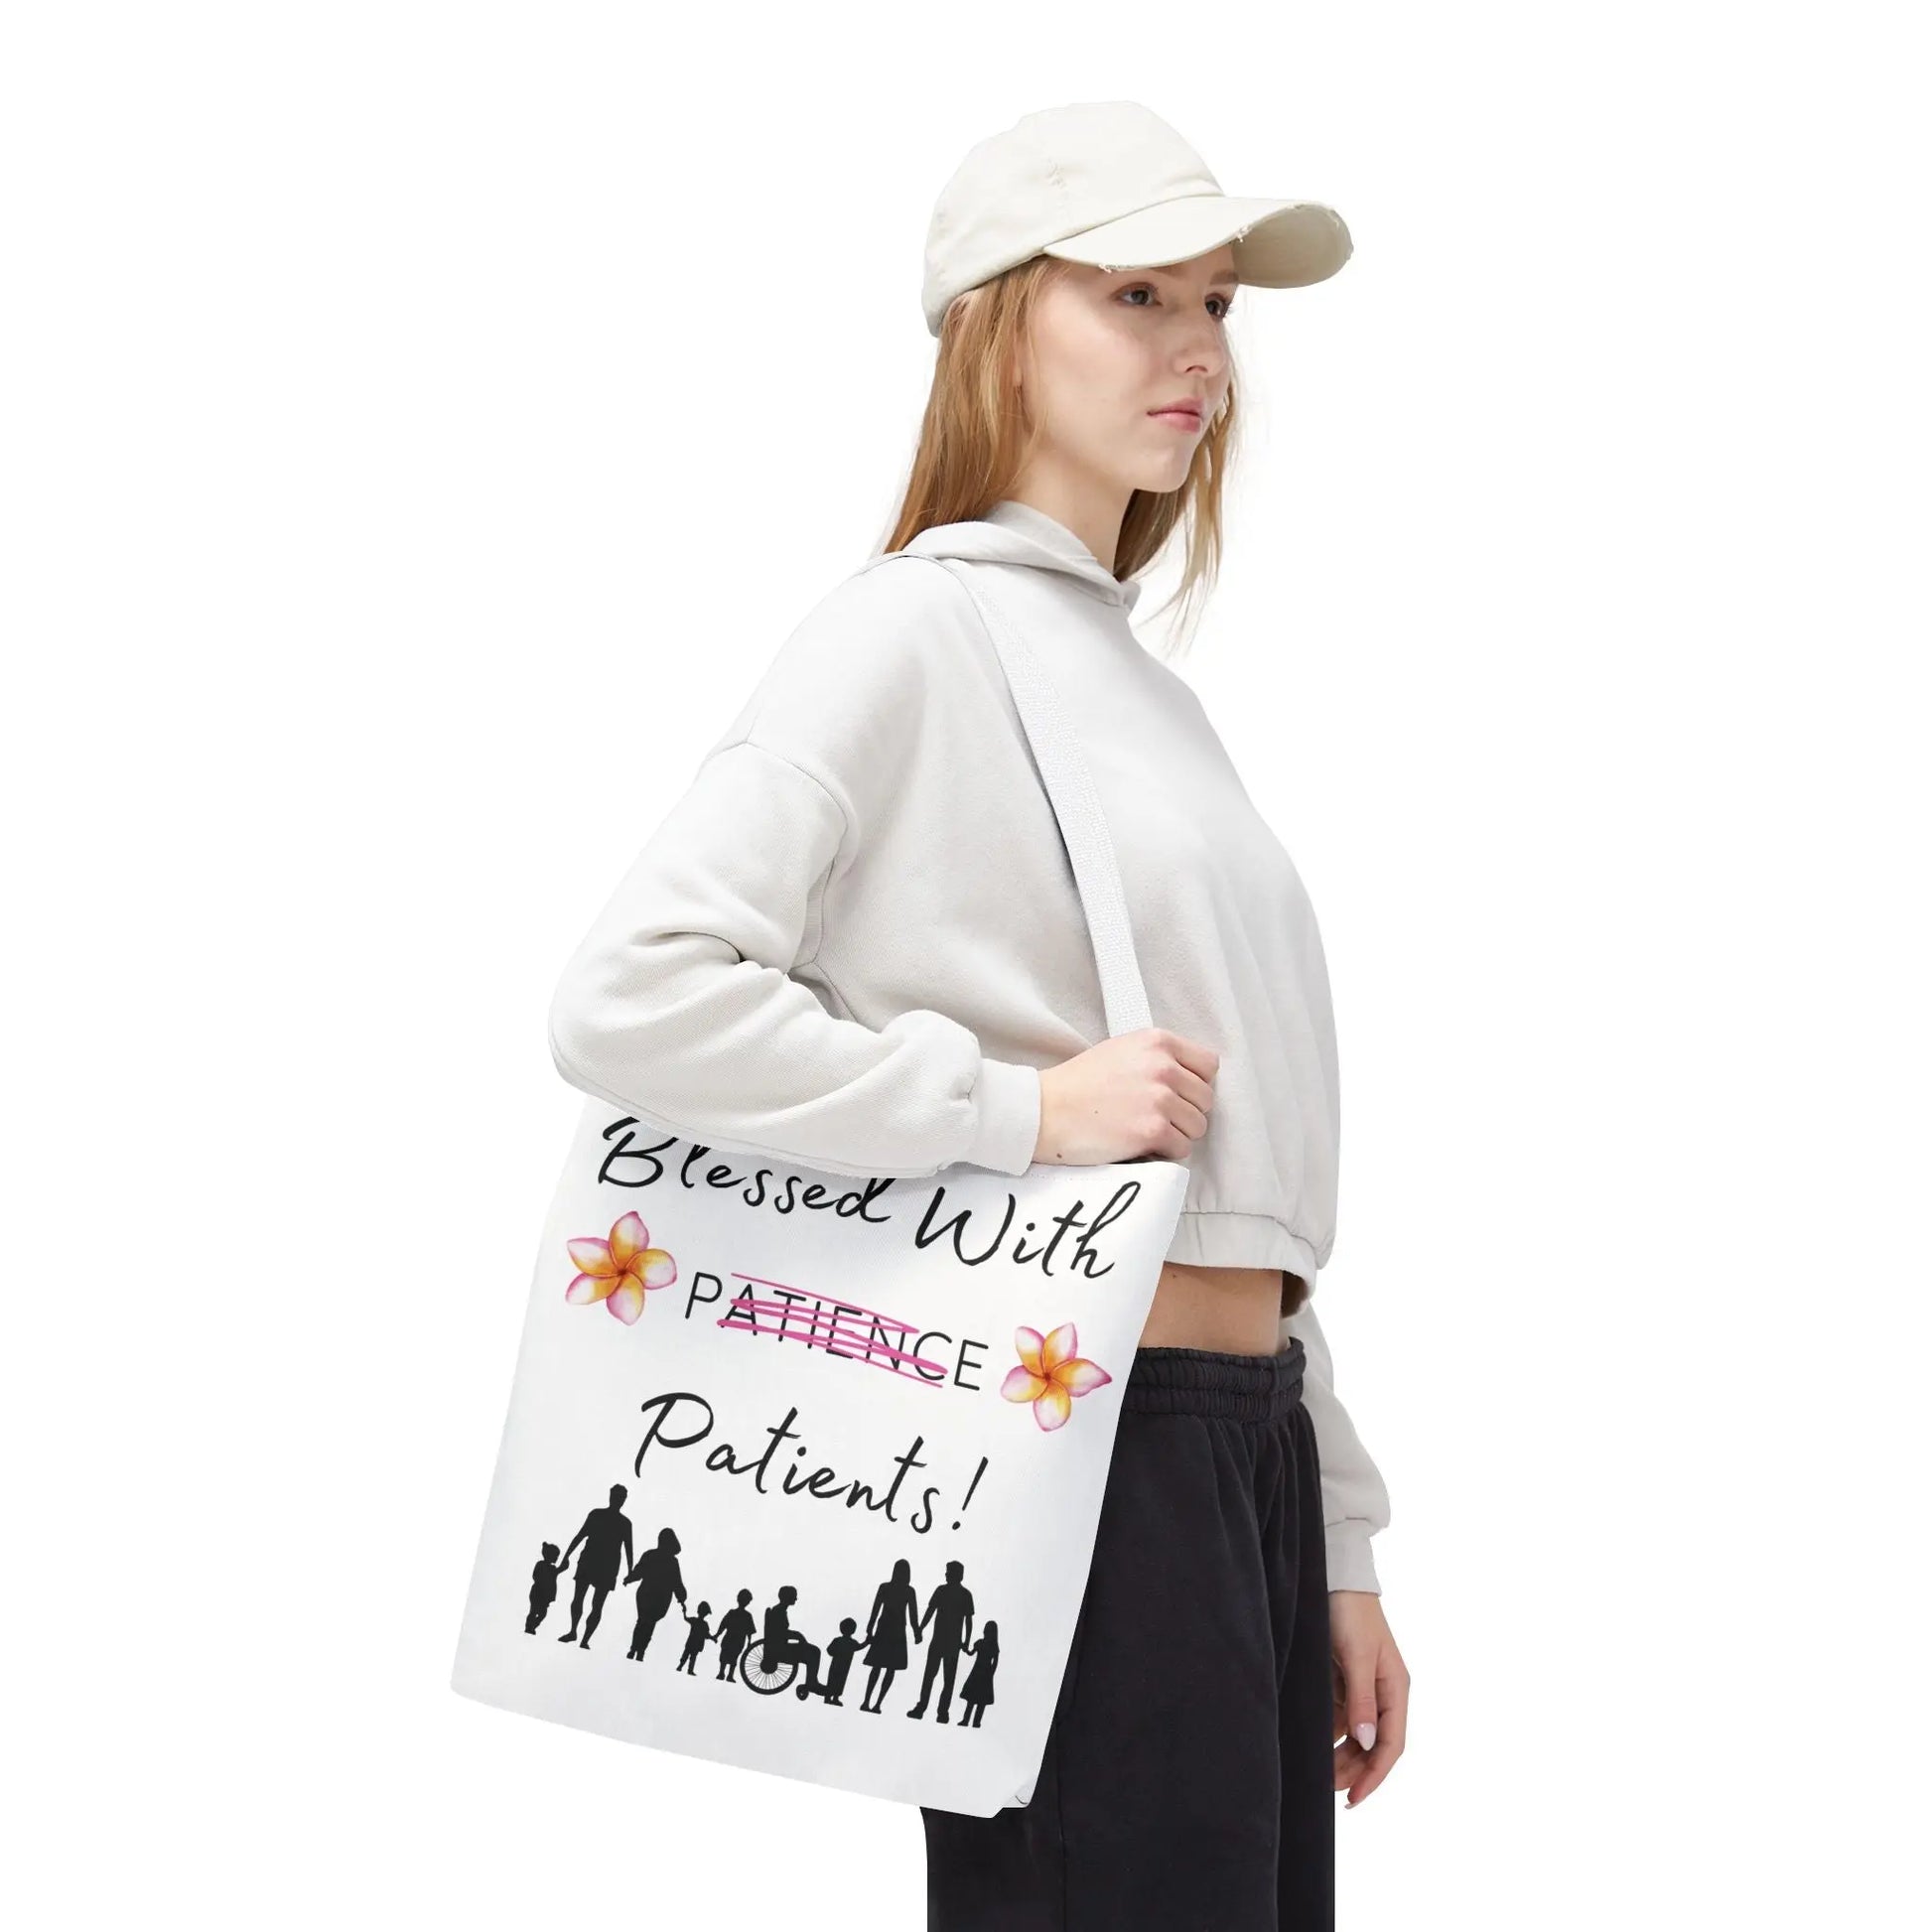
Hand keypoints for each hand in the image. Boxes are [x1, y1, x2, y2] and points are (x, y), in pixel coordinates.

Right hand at [1035, 1027, 1218, 1165]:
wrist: (1045, 1111)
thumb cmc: (1077, 1084)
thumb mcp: (1121, 1051)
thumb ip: (1156, 1058)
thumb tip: (1188, 1080)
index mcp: (1157, 1042)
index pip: (1208, 1064)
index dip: (1195, 1083)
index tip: (1178, 1094)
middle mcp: (1164, 1067)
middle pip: (1205, 1099)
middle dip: (1185, 1112)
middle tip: (1156, 1118)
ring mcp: (1160, 1099)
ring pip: (1198, 1126)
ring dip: (1177, 1134)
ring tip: (1146, 1131)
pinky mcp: (1153, 1131)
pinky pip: (1182, 1148)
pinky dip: (1165, 1152)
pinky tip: (1141, 1145)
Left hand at [1330, 1591, 1407, 1806]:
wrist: (1334, 1578)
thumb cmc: (1351, 1612)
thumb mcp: (1358, 1656)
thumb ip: (1362, 1699)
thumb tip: (1368, 1743)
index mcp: (1395, 1688)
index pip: (1391, 1743)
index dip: (1375, 1774)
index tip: (1354, 1798)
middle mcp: (1382, 1692)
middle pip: (1373, 1745)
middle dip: (1354, 1769)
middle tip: (1328, 1788)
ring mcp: (1362, 1687)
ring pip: (1355, 1735)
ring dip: (1341, 1755)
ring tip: (1319, 1773)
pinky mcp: (1343, 1680)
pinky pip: (1339, 1717)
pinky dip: (1329, 1734)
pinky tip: (1313, 1744)